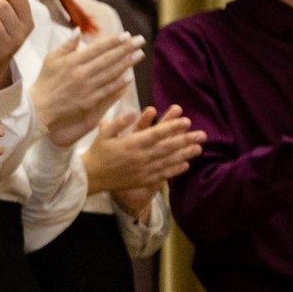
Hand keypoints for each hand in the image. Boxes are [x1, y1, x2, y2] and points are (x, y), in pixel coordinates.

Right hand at [32, 29, 145, 145]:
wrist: (39, 108)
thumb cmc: (44, 81)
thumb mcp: (51, 58)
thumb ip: (67, 45)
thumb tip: (78, 30)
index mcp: (72, 61)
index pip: (97, 48)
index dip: (113, 41)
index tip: (126, 35)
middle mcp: (81, 73)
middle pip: (108, 59)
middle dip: (126, 49)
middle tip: (140, 40)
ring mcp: (86, 88)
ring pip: (110, 73)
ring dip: (127, 63)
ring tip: (139, 55)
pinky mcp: (88, 101)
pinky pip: (107, 90)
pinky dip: (119, 83)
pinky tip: (130, 76)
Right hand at [83, 106, 206, 203]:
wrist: (90, 177)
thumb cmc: (97, 152)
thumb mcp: (104, 133)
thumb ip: (119, 122)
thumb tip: (134, 111)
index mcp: (131, 144)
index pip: (156, 134)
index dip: (172, 127)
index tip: (187, 121)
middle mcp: (139, 157)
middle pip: (167, 148)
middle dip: (185, 140)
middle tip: (202, 135)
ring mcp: (142, 170)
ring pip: (167, 161)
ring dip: (185, 154)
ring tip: (199, 148)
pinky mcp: (142, 180)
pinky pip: (161, 175)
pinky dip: (174, 170)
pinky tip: (186, 165)